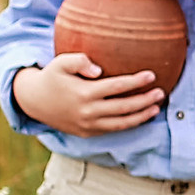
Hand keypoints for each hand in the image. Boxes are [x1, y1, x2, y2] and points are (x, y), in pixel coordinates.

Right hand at [13, 53, 160, 136]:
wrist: (34, 101)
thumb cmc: (52, 76)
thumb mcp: (60, 62)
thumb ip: (79, 61)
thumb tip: (99, 70)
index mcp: (84, 93)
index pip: (116, 87)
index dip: (136, 81)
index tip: (152, 75)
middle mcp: (87, 112)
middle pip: (124, 107)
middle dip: (145, 100)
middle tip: (161, 92)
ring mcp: (88, 125)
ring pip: (121, 123)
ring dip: (141, 116)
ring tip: (156, 107)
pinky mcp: (87, 133)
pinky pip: (112, 130)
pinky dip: (128, 124)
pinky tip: (141, 117)